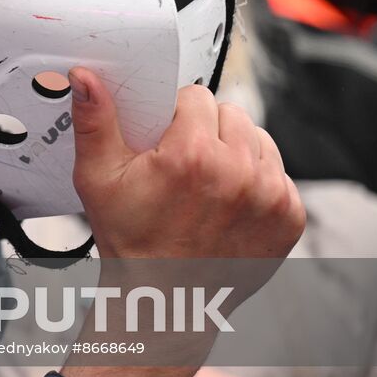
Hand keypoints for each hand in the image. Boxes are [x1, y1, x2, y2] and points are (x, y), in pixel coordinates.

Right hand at [68, 67, 302, 267]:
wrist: (166, 299)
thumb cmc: (131, 240)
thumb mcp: (98, 178)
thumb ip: (94, 121)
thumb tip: (86, 78)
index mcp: (192, 156)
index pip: (196, 97)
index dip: (176, 115)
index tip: (164, 141)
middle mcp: (239, 172)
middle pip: (230, 113)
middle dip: (207, 129)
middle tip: (183, 163)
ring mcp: (271, 195)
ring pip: (258, 138)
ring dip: (235, 150)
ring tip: (207, 181)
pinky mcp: (290, 215)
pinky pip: (277, 172)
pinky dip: (256, 179)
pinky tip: (228, 201)